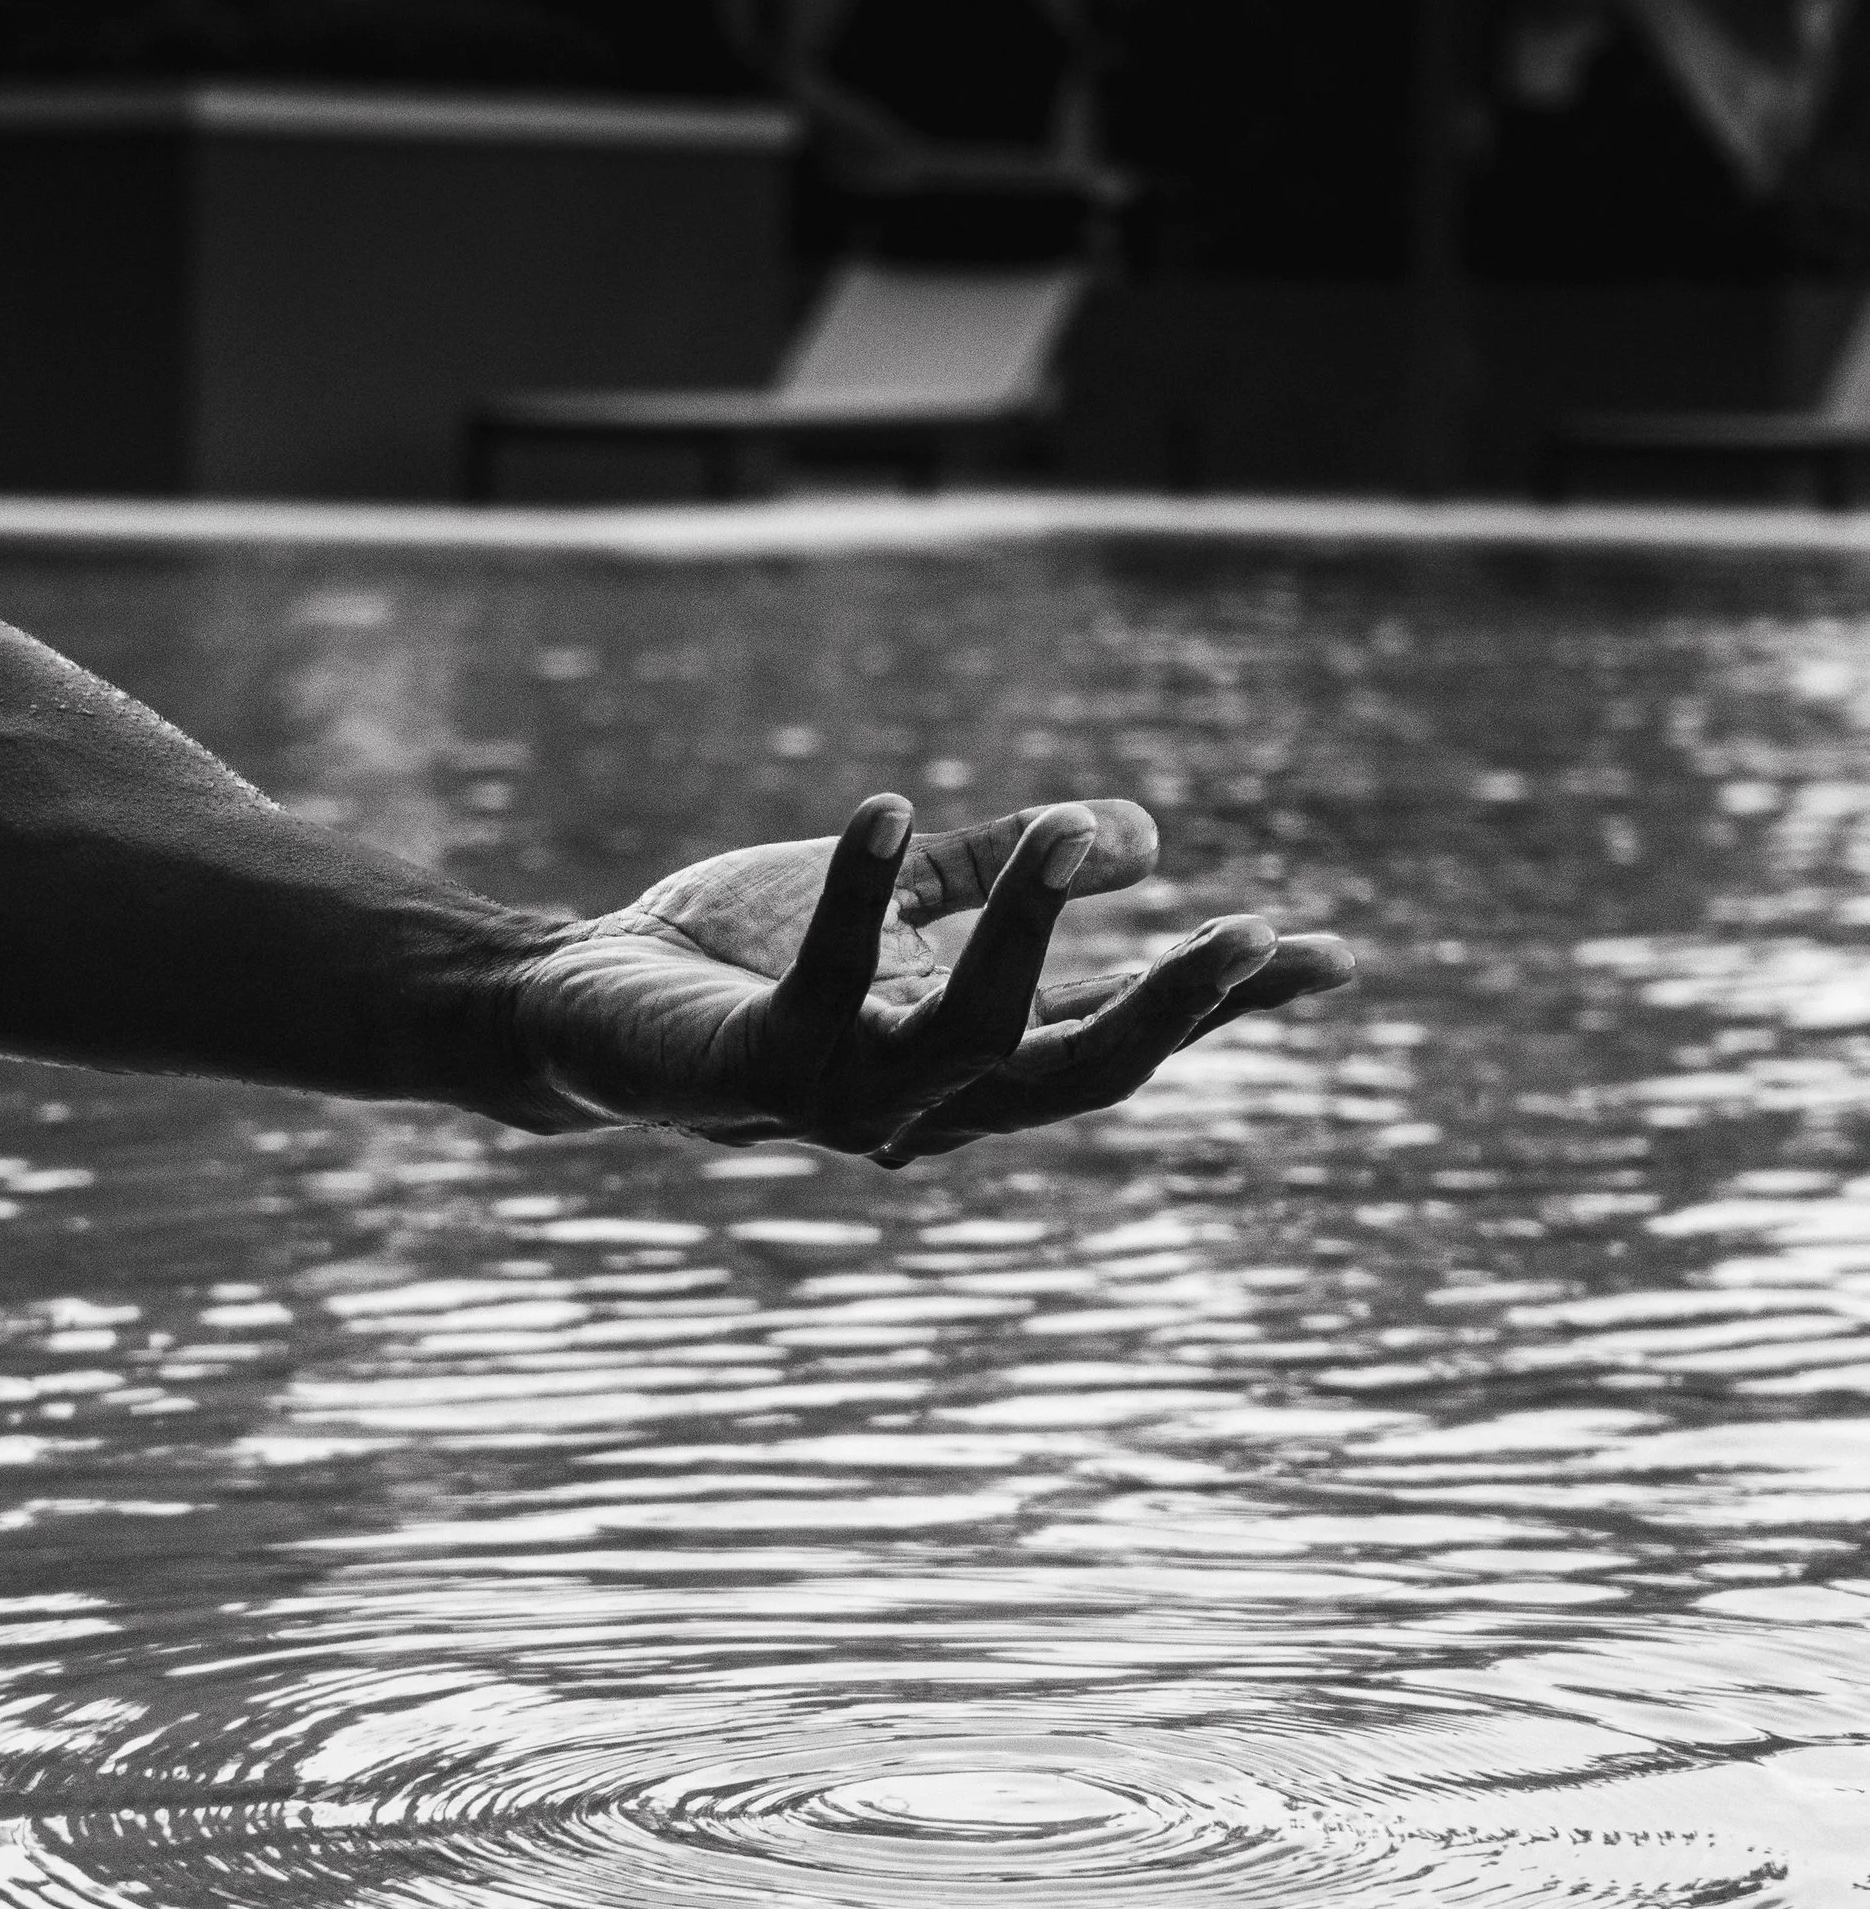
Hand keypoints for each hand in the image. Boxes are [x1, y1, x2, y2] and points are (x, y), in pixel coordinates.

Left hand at [509, 797, 1351, 1165]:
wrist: (574, 1005)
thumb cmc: (734, 960)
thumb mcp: (895, 900)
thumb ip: (1004, 872)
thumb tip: (1140, 838)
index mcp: (966, 1061)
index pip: (1118, 1034)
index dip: (1224, 1005)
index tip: (1335, 956)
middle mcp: (921, 1103)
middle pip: (1080, 1074)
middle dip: (1172, 1008)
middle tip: (1250, 926)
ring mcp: (841, 1099)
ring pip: (975, 1041)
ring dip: (1030, 934)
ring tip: (1076, 835)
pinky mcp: (754, 1067)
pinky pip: (825, 983)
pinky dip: (855, 892)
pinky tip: (887, 804)